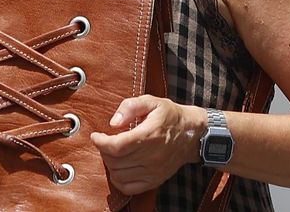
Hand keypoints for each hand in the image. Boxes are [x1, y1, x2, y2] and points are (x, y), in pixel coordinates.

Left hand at [90, 96, 204, 195]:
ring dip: (109, 164)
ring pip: (119, 175)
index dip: (101, 142)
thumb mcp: (151, 101)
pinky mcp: (155, 180)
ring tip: (112, 152)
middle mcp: (152, 157)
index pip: (117, 146)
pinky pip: (129, 188)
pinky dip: (118, 180)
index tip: (96, 136)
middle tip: (104, 141)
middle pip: (115, 161)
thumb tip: (114, 122)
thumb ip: (130, 107)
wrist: (193, 135)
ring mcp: (154, 171)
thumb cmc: (170, 116)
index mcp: (149, 136)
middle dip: (103, 150)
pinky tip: (118, 168)